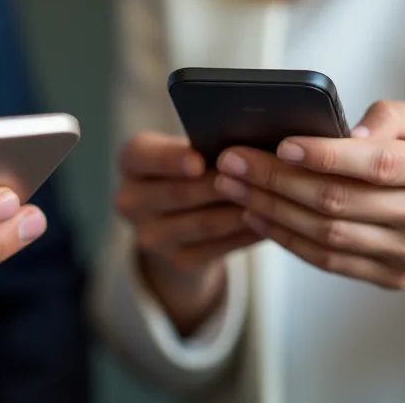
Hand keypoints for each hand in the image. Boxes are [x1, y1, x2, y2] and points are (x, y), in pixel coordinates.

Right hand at [115, 131, 259, 332]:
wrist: (178, 217)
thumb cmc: (192, 168)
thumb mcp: (187, 149)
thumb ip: (206, 144)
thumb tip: (249, 146)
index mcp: (132, 161)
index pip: (143, 155)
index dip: (170, 159)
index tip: (199, 161)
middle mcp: (130, 200)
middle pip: (178, 193)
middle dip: (220, 184)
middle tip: (258, 175)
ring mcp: (151, 236)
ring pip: (204, 223)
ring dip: (241, 210)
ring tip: (274, 198)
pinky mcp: (177, 261)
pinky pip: (219, 247)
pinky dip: (247, 233)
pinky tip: (271, 221)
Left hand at [213, 100, 404, 290]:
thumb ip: (396, 114)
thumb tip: (350, 130)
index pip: (377, 163)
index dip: (324, 155)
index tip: (279, 143)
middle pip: (337, 200)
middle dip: (274, 180)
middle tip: (230, 161)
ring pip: (325, 233)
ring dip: (269, 209)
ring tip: (230, 186)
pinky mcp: (393, 278)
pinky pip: (328, 261)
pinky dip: (286, 239)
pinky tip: (256, 216)